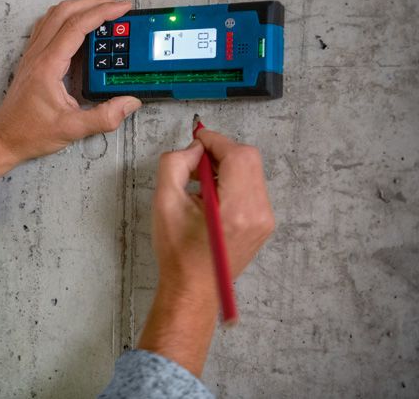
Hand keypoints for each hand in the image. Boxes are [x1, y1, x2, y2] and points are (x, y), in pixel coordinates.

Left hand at [0, 0, 141, 196]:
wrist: (3, 140)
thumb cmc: (29, 133)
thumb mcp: (71, 129)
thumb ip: (103, 117)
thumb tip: (129, 103)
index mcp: (48, 65)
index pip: (77, 27)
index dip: (102, 12)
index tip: (122, 8)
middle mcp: (38, 54)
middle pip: (65, 12)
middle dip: (93, 2)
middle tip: (117, 6)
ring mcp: (32, 55)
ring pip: (54, 16)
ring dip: (79, 7)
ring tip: (102, 12)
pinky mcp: (32, 60)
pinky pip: (48, 28)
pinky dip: (66, 19)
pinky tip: (79, 29)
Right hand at [153, 129, 274, 295]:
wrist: (192, 288)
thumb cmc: (178, 252)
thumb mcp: (164, 202)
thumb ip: (175, 163)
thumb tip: (193, 149)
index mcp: (235, 209)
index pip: (237, 155)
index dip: (215, 140)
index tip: (196, 139)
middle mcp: (258, 213)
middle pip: (248, 159)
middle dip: (220, 152)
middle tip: (195, 162)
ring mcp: (265, 220)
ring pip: (251, 171)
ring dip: (226, 166)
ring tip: (200, 182)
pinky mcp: (263, 223)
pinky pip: (252, 186)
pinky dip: (232, 180)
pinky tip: (211, 195)